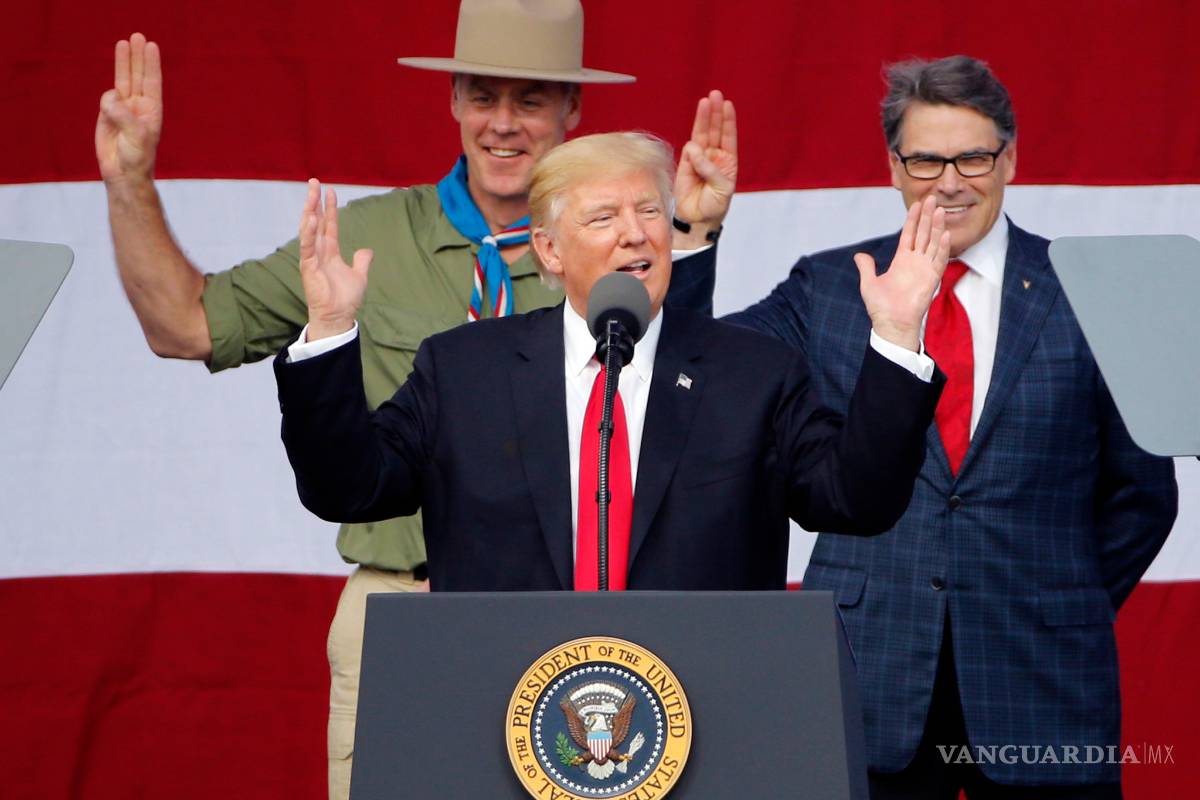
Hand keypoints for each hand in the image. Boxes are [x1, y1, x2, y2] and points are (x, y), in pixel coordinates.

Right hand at [96, 33, 162, 183]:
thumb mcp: (135, 135)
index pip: (151, 82)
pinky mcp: (107, 114)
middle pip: (137, 75)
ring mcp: (123, 108)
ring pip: (122, 80)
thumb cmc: (136, 157)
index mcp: (152, 110)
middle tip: (137, 36)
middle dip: (137, 56)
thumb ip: (123, 114)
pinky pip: (106, 99)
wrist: (122, 173)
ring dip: (123, 62)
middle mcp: (138, 106)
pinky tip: (110, 111)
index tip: (151, 46)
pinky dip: (107, 100)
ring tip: (123, 43)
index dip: (151, 64)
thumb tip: (110, 96)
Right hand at [298, 180, 372, 339]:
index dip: (330, 208)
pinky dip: (308, 232)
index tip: (330, 190)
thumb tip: (366, 250)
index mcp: (330, 251)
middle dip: (314, 201)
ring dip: (310, 210)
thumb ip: (362, 261)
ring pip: (309, 229)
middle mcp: (319, 251)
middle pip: (316, 221)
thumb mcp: (359, 275)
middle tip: (314, 181)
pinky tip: (311, 218)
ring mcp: (312, 258)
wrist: (338, 316)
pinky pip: (307, 246)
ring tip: (311, 193)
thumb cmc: (345, 299)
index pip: (329, 224)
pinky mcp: (308, 266)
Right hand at [672, 90, 737, 242]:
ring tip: (705, 102)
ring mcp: (698, 159)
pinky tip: (695, 150)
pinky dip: (692, 149)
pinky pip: (688, 151)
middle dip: (714, 112)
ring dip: (703, 118)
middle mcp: (713, 157)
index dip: (727, 120)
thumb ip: (710, 168)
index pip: (728, 136)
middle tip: (715, 95)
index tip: (727, 104)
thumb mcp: (722, 188)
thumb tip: (694, 149)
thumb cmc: (714, 206)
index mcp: (727, 161)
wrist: (697, 221)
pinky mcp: (685, 165)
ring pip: (700, 135)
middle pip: (714, 130)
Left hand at [857, 196, 949, 351]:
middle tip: (933, 199)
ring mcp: (924, 269)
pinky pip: (939, 260)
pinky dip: (942, 247)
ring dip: (937, 227)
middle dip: (928, 216)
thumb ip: (866, 267)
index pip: (909, 235)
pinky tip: (944, 234)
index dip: (913, 219)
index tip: (917, 204)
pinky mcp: (931, 279)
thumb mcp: (869, 283)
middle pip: (923, 234)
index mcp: (901, 261)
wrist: (891, 325)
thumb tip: (859, 255)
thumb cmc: (881, 308)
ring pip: (933, 243)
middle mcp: (915, 262)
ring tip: (940, 210)